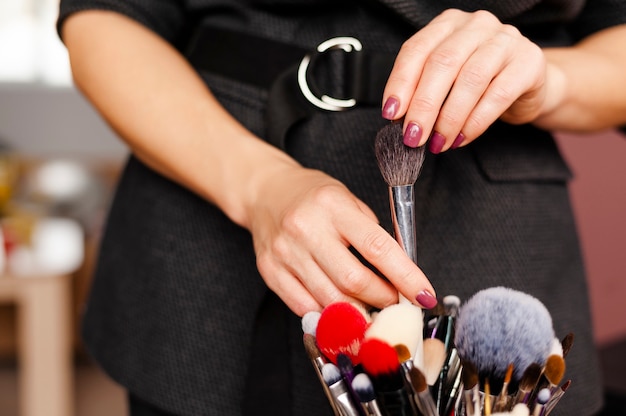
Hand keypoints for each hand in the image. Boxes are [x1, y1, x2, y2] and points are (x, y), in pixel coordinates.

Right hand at [245, 164, 436, 315]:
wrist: (265, 192)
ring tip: (372, 310)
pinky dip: (328, 314)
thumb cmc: (312, 195)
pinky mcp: (270, 271)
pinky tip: (341, 310)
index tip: (424, 295)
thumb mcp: (347, 199)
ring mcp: (285, 253)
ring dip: (358, 312)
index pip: (377, 247)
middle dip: (383, 299)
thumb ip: (370, 233)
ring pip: (330, 299)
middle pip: (353, 280)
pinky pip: (304, 306)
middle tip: (395, 303)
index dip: (405, 276)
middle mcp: (306, 229)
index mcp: (332, 206)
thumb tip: (399, 275)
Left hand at [382, 9, 547, 152]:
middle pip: (442, 63)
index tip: (391, 113)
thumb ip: (423, 91)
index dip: (401, 83)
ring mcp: (505, 40)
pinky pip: (498, 94)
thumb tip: (399, 119)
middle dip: (423, 105)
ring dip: (449, 118)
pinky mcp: (529, 62)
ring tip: (438, 143)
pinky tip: (462, 138)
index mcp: (448, 24)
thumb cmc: (480, 84)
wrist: (529, 86)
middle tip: (413, 136)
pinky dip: (475, 122)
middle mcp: (477, 25)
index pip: (416, 49)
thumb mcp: (447, 81)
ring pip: (470, 79)